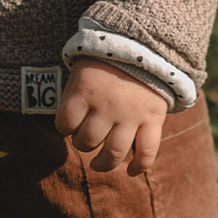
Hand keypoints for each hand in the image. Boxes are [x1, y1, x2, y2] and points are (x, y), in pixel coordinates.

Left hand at [55, 59, 168, 175]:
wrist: (143, 45)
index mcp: (86, 91)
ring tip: (99, 162)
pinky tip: (132, 172)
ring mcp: (132, 114)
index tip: (68, 124)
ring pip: (114, 152)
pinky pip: (148, 151)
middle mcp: (108, 105)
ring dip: (103, 163)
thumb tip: (68, 128)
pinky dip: (140, 166)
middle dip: (82, 144)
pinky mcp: (153, 118)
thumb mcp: (82, 71)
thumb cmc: (105, 62)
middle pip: (88, 141)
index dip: (64, 127)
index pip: (64, 124)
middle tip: (85, 139)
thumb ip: (74, 97)